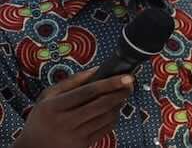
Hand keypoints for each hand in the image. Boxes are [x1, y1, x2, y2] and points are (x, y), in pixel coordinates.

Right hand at [14, 67, 133, 147]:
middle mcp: (64, 122)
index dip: (109, 83)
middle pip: (101, 105)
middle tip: (130, 84)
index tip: (125, 77)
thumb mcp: (48, 96)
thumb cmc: (42, 118)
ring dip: (118, 104)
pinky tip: (113, 110)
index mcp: (54, 107)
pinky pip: (106, 129)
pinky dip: (114, 117)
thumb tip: (97, 70)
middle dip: (119, 93)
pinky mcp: (83, 145)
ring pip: (106, 117)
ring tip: (121, 95)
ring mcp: (75, 136)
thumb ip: (72, 81)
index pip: (87, 92)